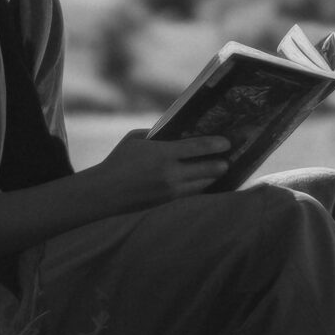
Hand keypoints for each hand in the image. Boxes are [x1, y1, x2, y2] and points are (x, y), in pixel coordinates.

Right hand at [91, 129, 231, 209]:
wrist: (105, 192)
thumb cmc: (119, 160)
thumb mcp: (136, 139)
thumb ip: (158, 134)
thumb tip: (176, 132)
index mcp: (162, 154)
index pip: (198, 148)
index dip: (217, 145)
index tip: (228, 142)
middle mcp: (170, 174)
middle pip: (207, 169)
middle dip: (221, 164)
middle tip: (229, 159)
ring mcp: (170, 191)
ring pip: (202, 184)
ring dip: (214, 177)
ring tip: (221, 170)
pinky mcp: (168, 203)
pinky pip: (192, 194)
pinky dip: (201, 187)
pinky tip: (207, 183)